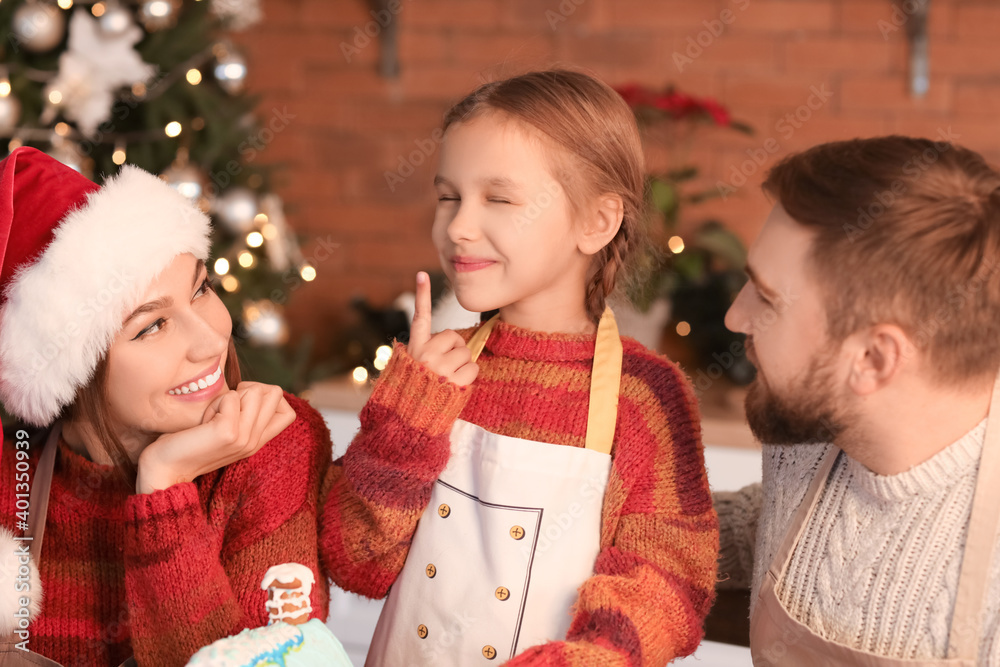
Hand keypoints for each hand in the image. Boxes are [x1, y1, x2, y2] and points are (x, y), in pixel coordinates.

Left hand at [135, 382, 295, 493]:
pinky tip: (203, 422)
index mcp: (257, 441)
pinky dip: (215, 403)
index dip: (268, 396)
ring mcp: (244, 439)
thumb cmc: (189, 442)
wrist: (165, 470)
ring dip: (229, 396)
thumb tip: (254, 388)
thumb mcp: (225, 430)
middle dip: (248, 390)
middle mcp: (255, 441)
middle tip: (224, 408)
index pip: (289, 412)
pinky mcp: (228, 434)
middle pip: (274, 393)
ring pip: (256, 392)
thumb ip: (243, 415)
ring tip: (212, 416)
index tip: (241, 402)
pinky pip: (231, 398)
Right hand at [408, 271, 478, 386]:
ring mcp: (439, 367)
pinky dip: (469, 378)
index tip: (422, 273)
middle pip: (454, 337)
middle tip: (443, 369)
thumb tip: (458, 346)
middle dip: (455, 351)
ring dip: (462, 366)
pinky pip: (473, 368)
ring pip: (466, 353)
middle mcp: (424, 355)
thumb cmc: (416, 394)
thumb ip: (429, 353)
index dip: (422, 295)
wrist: (410, 422)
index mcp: (413, 349)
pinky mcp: (453, 380)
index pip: (418, 318)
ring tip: (447, 380)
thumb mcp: (413, 369)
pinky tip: (455, 387)